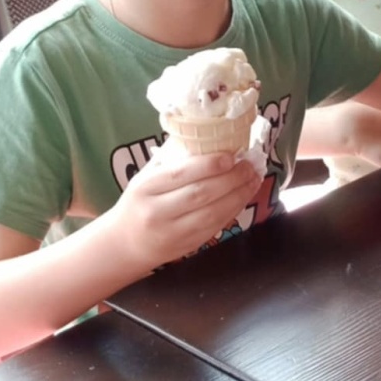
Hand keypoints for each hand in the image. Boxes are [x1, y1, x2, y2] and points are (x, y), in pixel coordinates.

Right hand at [110, 139, 262, 272]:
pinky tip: (244, 196)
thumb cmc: (140, 201)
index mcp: (145, 188)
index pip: (180, 174)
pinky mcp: (187, 246)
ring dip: (238, 195)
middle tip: (249, 165)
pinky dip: (234, 210)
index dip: (209, 165)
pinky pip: (216, 226)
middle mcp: (157, 212)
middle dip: (231, 179)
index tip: (231, 155)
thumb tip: (208, 134)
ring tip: (254, 179)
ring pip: (212, 213)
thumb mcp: (146, 177)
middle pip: (200, 194)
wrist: (126, 243)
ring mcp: (173, 232)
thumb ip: (172, 160)